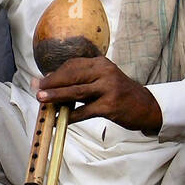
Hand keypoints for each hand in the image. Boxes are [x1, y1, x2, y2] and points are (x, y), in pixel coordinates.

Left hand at [36, 55, 162, 132]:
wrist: (146, 106)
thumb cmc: (120, 94)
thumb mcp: (103, 80)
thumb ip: (82, 80)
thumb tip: (52, 84)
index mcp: (100, 63)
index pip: (72, 65)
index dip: (55, 74)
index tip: (41, 81)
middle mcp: (104, 72)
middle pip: (72, 76)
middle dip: (52, 83)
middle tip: (37, 90)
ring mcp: (108, 88)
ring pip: (76, 91)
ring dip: (57, 96)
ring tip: (42, 100)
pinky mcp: (110, 106)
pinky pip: (85, 111)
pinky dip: (71, 116)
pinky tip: (60, 120)